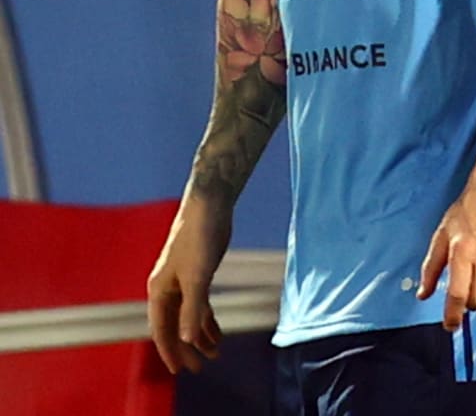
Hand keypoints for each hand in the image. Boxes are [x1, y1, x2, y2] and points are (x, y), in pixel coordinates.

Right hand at [146, 196, 229, 373]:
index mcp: (159, 291)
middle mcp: (166, 289)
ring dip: (199, 335)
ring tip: (215, 354)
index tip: (181, 370)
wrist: (210, 204)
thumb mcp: (198, 275)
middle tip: (200, 368)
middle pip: (174, 326)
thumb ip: (192, 307)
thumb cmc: (200, 236)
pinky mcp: (197, 273)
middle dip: (186, 348)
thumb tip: (186, 339)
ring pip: (187, 317)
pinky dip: (206, 319)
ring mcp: (181, 281)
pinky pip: (198, 304)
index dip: (170, 351)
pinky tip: (217, 332)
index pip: (161, 329)